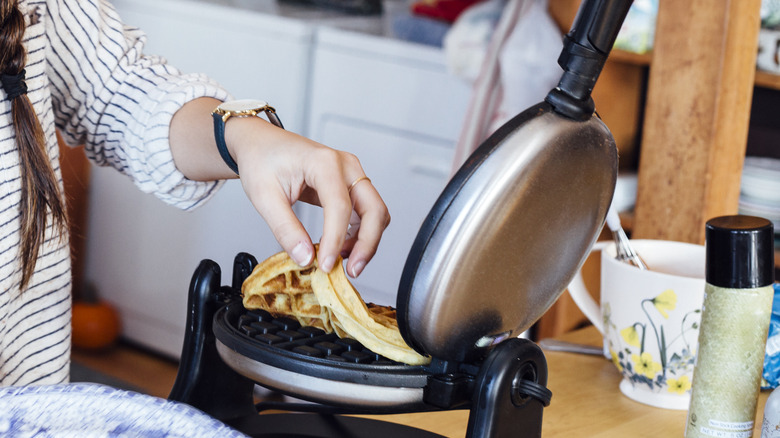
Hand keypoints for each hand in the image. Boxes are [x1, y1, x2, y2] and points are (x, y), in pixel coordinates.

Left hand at [227, 116, 389, 276]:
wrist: (260, 144)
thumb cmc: (261, 160)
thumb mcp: (264, 196)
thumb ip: (285, 229)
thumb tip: (305, 258)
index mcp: (324, 162)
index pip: (340, 206)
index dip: (335, 240)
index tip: (324, 266)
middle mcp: (346, 166)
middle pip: (374, 209)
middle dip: (367, 244)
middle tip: (351, 271)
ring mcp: (352, 174)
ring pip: (376, 213)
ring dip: (366, 241)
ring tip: (341, 261)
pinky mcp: (350, 185)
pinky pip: (366, 213)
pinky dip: (360, 234)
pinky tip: (340, 248)